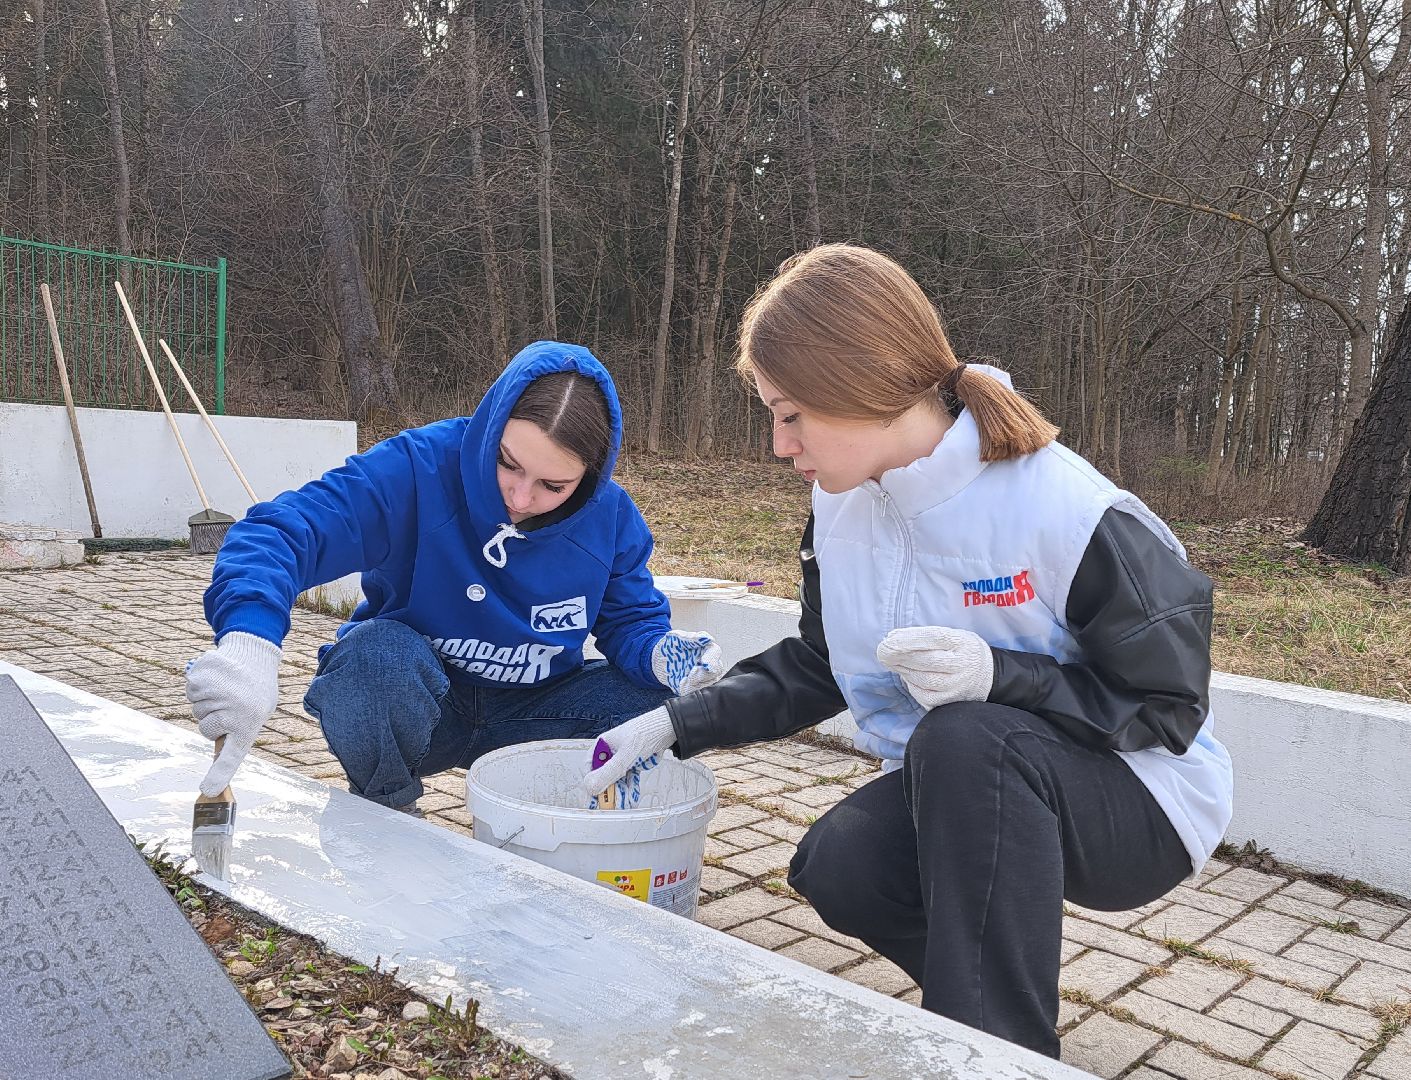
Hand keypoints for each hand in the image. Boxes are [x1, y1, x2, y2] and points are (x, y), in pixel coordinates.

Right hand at [185, 631, 281, 795]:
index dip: (220, 774)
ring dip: (208, 702)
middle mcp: (232, 710)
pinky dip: (200, 687)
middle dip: (214, 721)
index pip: (232, 755)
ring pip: (197, 711)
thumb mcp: (258, 712)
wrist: (254, 653)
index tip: (208, 790)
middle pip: (206, 731)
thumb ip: (236, 735)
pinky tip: (217, 678)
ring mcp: (216, 693)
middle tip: (232, 703)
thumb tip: (217, 764)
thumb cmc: (256, 690)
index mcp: (249, 723)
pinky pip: (190, 692)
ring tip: (227, 688)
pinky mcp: (201, 676)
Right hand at [577, 706, 675, 802]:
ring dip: (621, 791)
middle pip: (604, 776)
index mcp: (602, 745)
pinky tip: (632, 797)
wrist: (668, 729)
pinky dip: (630, 787)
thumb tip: (590, 787)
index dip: (592, 783)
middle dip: (610, 791)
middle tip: (614, 804)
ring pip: (617, 779)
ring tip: (626, 803)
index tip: (596, 797)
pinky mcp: (632, 763)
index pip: (590, 768)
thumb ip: (608, 773)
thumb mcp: (625, 757)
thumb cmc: (645, 734)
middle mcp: (610, 752)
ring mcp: (622, 758)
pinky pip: (628, 778)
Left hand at [651, 630, 724, 694]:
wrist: (660, 660)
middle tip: (692, 673)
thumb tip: (707, 638)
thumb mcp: (676, 638)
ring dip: (696, 682)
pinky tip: (681, 682)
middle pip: (716, 670)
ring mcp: (703, 676)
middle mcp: (708, 663)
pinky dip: (688, 688)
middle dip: (705, 674)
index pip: (715, 652)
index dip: (712, 658)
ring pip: (708, 682)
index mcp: (706, 648)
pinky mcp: (694, 686)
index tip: (704, 662)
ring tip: (684, 678)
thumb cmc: (670, 646)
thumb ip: (691, 638)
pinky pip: (695, 691)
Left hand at [876, 626, 993, 708]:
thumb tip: (893, 638)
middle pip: (925, 660)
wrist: (989, 676)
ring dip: (903, 670)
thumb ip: (926, 636)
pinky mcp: (950, 701)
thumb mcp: (953, 635)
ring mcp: (957, 685)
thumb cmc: (963, 651)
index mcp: (962, 642)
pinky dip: (911, 685)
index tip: (888, 639)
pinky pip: (924, 695)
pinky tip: (907, 677)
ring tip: (893, 662)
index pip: (933, 637)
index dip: (908, 639)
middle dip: (899, 656)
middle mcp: (961, 664)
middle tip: (883, 652)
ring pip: (922, 679)